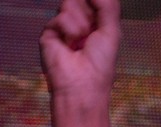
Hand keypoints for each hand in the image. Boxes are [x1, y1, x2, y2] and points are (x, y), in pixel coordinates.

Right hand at [40, 0, 120, 126]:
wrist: (81, 84)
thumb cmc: (100, 63)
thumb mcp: (111, 31)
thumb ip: (107, 6)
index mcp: (97, 25)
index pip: (94, 2)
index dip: (96, 2)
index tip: (99, 5)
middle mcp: (80, 25)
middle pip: (80, 0)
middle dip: (89, 12)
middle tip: (92, 32)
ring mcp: (63, 28)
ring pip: (70, 5)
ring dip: (81, 23)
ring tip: (82, 41)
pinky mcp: (49, 33)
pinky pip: (60, 17)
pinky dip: (69, 30)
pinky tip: (70, 45)